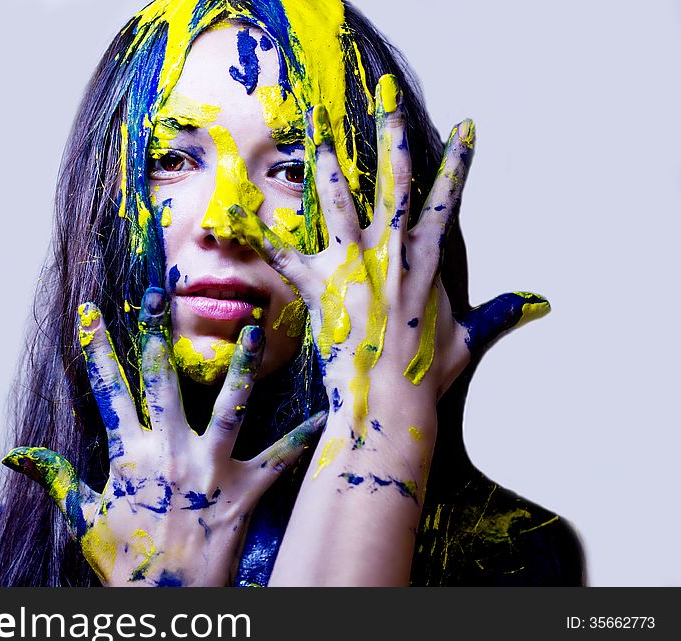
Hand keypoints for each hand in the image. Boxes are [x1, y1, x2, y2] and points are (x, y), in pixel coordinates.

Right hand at [2, 287, 325, 585]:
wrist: (166, 604)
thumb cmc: (126, 564)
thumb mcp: (83, 521)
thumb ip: (57, 480)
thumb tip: (16, 455)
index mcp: (130, 456)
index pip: (109, 391)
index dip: (98, 350)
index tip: (92, 312)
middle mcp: (171, 453)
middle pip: (163, 382)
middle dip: (157, 334)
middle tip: (159, 293)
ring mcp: (210, 469)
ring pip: (229, 405)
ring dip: (240, 365)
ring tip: (253, 328)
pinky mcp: (244, 491)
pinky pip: (278, 460)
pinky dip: (300, 438)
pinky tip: (322, 415)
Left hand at [262, 75, 547, 584]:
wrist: (389, 406)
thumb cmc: (425, 378)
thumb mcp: (466, 343)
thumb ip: (497, 316)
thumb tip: (537, 304)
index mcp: (428, 264)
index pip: (447, 202)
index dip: (458, 164)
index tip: (466, 128)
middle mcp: (393, 256)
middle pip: (395, 185)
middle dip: (393, 138)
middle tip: (388, 99)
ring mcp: (356, 268)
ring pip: (343, 206)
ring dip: (332, 171)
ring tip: (321, 139)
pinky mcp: (322, 288)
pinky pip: (285, 255)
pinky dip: (261, 236)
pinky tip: (239, 216)